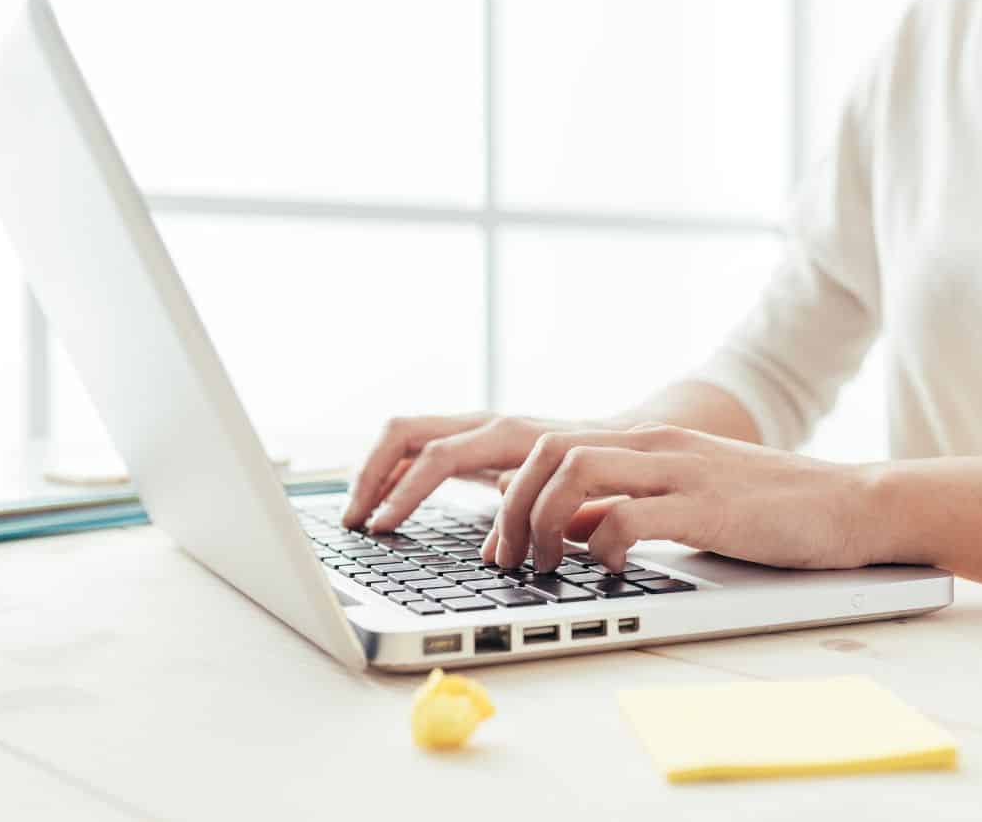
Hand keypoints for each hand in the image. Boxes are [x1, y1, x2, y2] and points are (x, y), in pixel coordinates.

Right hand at [341, 413, 616, 530]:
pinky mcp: (473, 441)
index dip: (404, 493)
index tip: (380, 528)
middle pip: (405, 432)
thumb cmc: (606, 472)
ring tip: (355, 515)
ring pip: (405, 434)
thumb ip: (535, 517)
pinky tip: (382, 504)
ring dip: (374, 472)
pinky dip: (394, 473)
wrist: (629, 438)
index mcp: (511, 436)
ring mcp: (476, 429)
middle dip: (370, 475)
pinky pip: (419, 448)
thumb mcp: (578, 496)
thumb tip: (492, 555)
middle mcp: (486, 424)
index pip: (439, 456)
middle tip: (352, 522)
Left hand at [482, 424, 877, 572]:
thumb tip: (560, 522)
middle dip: (512, 508)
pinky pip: (631, 516)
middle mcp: (655, 445)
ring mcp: (681, 471)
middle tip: (508, 560)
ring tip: (547, 565)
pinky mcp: (708, 507)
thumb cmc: (766, 508)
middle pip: (548, 451)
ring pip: (576, 470)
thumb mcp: (679, 497)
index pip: (549, 445)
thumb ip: (618, 505)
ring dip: (544, 520)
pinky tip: (612, 569)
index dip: (508, 494)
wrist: (851, 502)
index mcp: (644, 441)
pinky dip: (604, 545)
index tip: (498, 545)